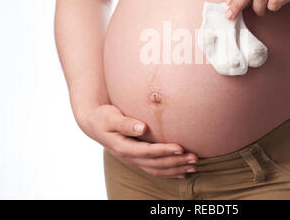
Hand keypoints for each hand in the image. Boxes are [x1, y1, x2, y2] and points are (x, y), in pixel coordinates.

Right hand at [79, 105, 197, 177]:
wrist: (94, 124)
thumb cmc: (103, 117)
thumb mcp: (111, 117)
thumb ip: (126, 123)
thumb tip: (142, 128)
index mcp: (123, 147)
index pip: (147, 152)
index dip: (164, 151)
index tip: (180, 148)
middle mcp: (129, 157)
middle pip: (156, 164)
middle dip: (176, 162)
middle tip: (194, 158)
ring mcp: (133, 160)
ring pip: (157, 170)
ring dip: (176, 169)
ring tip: (194, 165)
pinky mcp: (137, 159)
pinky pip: (155, 170)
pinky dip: (170, 172)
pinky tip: (183, 172)